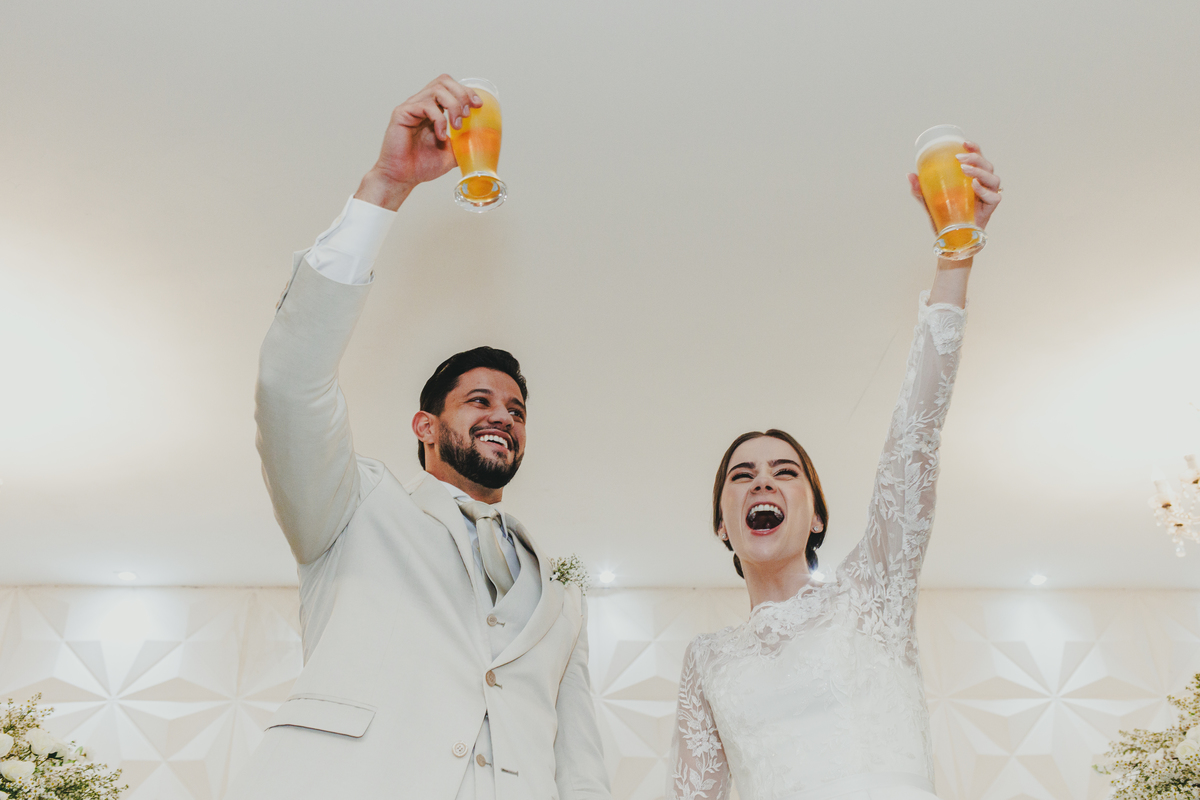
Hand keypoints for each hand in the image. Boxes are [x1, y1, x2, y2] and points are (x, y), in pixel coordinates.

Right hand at [355, 75, 483, 209]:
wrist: (402, 178)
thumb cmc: (421, 166)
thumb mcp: (451, 153)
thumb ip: (464, 143)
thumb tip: (482, 139)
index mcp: (433, 110)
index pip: (450, 87)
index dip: (466, 91)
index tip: (478, 105)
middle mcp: (421, 104)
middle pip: (444, 81)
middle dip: (461, 94)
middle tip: (467, 114)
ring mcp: (411, 107)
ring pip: (437, 90)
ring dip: (453, 106)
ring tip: (456, 126)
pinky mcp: (402, 113)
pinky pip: (425, 106)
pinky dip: (438, 119)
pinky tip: (440, 135)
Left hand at [906, 142, 1002, 232]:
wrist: (950, 241)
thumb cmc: (944, 219)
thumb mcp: (929, 202)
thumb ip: (920, 190)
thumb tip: (909, 174)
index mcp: (971, 179)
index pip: (978, 159)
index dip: (974, 148)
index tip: (963, 143)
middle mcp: (982, 186)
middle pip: (987, 165)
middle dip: (975, 158)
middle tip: (959, 159)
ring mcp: (987, 197)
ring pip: (993, 178)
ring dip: (980, 172)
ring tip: (965, 170)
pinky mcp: (989, 209)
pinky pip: (994, 197)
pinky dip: (985, 191)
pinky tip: (974, 186)